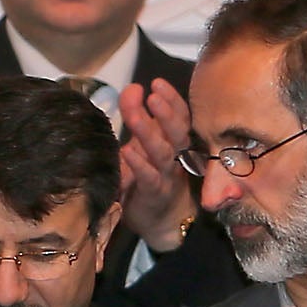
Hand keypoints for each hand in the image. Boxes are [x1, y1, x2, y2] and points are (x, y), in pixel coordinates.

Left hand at [117, 78, 195, 250]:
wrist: (161, 223)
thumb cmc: (151, 179)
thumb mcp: (145, 145)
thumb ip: (139, 118)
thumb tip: (132, 89)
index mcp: (175, 143)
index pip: (180, 117)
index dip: (172, 99)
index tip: (157, 83)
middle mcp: (175, 157)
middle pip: (176, 131)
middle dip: (166, 111)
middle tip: (153, 93)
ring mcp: (166, 176)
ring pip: (162, 152)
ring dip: (150, 131)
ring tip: (138, 114)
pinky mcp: (153, 194)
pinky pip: (148, 177)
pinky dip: (138, 164)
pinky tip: (126, 152)